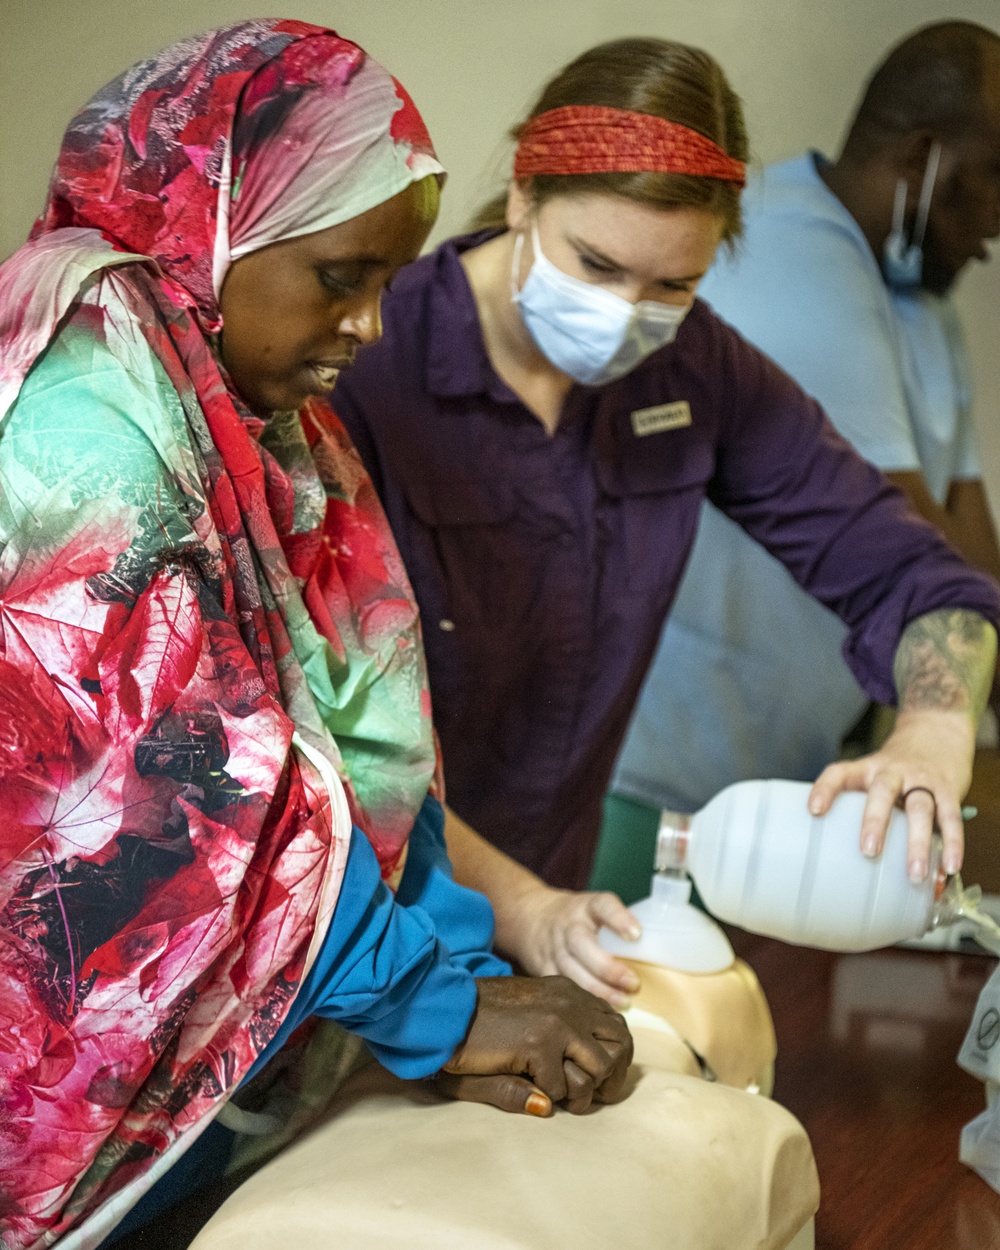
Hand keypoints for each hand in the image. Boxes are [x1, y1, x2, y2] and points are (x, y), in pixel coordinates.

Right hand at [438, 975, 632, 1115]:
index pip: (616, 1025)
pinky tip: (526, 1085)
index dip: (613, 1056)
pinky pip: (560, 1088)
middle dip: (609, 1078)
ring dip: (581, 1092)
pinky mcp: (539, 1043)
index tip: (596, 1080)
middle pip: (621, 1045)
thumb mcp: (523, 1029)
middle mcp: (570, 1002)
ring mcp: (557, 1021)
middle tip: (586, 1097)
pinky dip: (546, 1096)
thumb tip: (588, 1072)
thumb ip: (559, 1047)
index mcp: (567, 993)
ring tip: (558, 1096)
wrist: (443, 1012)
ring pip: (600, 1068)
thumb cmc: (478, 1024)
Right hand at [505, 886, 642, 1008]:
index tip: (636, 934)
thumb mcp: (594, 908)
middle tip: (634, 984)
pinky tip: (599, 1011)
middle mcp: (567, 926)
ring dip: (599, 990)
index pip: (603, 906)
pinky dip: (580, 1001)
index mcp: (586, 906)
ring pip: (572, 972)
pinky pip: (561, 988)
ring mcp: (552, 948)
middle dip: (609, 968)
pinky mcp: (542, 969)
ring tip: (624, 1002)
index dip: (619, 919)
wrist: (529, 917)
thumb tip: (659, 949)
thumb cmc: (576, 917)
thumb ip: (618, 924)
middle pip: (582, 944)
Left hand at [808, 707, 975, 881]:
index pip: (840, 773)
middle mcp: (892, 772)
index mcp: (867, 769)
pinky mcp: (948, 789)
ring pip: (920, 808)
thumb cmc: (895, 768)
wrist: (935, 734)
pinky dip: (952, 841)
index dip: (825, 788)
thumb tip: (836, 853)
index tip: (814, 810)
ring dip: (916, 842)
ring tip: (914, 873)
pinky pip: (951, 816)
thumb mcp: (870, 774)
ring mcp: (921, 780)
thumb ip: (856, 804)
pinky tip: (950, 865)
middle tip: (868, 851)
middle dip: (875, 821)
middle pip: (882, 792)